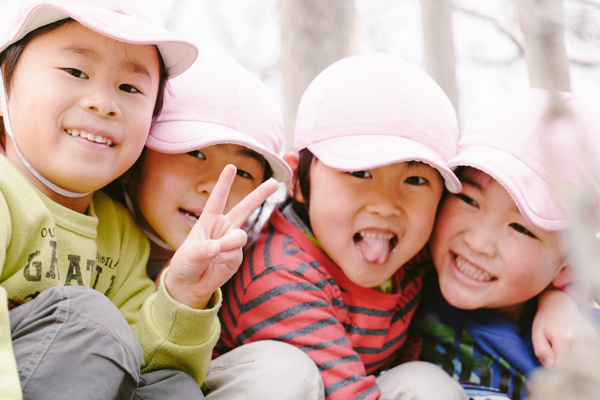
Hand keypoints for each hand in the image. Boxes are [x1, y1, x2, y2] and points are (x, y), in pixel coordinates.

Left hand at [164, 164, 278, 308]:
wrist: (190, 284)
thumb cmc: (186, 263)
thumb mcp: (189, 253)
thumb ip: (204, 248)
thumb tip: (219, 247)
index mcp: (208, 220)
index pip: (218, 198)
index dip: (224, 182)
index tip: (232, 167)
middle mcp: (223, 227)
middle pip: (245, 207)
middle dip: (260, 195)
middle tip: (275, 182)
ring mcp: (232, 242)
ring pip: (240, 235)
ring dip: (228, 244)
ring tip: (214, 253)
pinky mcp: (236, 256)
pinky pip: (236, 253)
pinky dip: (225, 258)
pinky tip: (216, 263)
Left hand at [532, 289, 596, 367]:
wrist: (560, 302)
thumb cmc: (545, 318)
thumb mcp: (536, 333)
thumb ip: (541, 350)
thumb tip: (550, 365)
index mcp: (564, 339)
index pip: (561, 366)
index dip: (552, 365)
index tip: (547, 356)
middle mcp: (580, 339)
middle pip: (572, 364)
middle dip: (561, 361)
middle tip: (553, 349)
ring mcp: (589, 337)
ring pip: (580, 359)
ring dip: (570, 356)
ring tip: (561, 343)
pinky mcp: (593, 335)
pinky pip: (586, 351)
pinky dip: (578, 350)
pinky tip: (570, 340)